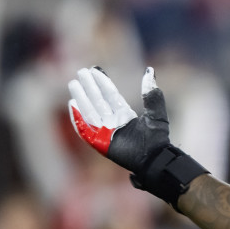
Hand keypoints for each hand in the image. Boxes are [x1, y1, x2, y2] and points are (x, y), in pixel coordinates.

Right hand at [68, 66, 205, 205]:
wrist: (155, 159)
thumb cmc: (157, 140)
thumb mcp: (156, 115)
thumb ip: (152, 95)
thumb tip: (150, 71)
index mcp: (125, 115)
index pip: (111, 95)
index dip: (103, 82)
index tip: (95, 69)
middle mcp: (114, 122)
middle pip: (98, 101)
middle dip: (89, 87)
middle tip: (81, 72)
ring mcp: (106, 133)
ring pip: (90, 111)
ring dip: (81, 98)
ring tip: (73, 84)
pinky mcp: (100, 143)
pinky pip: (86, 129)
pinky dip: (78, 119)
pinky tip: (72, 105)